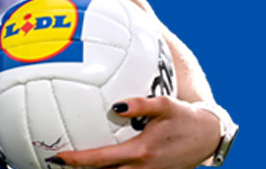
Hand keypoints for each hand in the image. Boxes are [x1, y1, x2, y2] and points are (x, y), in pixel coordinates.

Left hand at [49, 96, 226, 168]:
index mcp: (140, 152)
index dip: (77, 160)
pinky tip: (98, 166)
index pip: (101, 159)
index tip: (58, 157)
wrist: (208, 137)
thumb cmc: (185, 117)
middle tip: (57, 164)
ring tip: (73, 167)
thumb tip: (115, 106)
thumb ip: (140, 104)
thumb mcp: (165, 105)